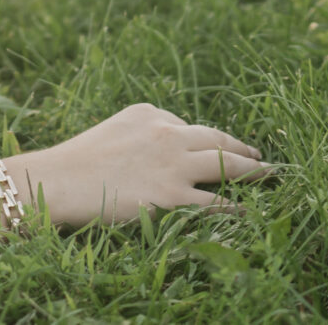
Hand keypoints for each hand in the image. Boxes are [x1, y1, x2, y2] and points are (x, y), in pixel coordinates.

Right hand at [8, 103, 266, 225]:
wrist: (59, 180)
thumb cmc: (77, 161)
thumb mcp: (113, 132)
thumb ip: (140, 136)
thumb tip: (160, 153)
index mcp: (150, 114)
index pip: (188, 126)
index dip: (205, 140)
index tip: (218, 147)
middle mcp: (167, 133)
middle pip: (217, 139)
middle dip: (242, 147)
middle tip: (258, 155)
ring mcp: (173, 165)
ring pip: (226, 164)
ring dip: (253, 170)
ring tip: (268, 174)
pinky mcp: (173, 196)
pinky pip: (216, 202)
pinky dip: (235, 208)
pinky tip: (247, 212)